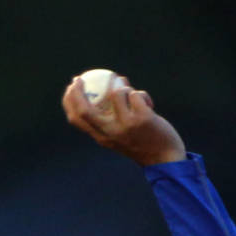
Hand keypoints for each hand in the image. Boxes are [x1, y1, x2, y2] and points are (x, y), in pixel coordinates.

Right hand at [62, 77, 186, 165]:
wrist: (165, 157)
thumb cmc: (142, 142)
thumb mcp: (120, 134)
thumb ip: (110, 117)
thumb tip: (107, 86)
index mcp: (102, 137)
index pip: (77, 119)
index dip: (69, 100)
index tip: (71, 87)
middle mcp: (111, 133)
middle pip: (84, 109)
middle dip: (77, 90)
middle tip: (81, 78)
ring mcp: (126, 126)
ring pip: (116, 93)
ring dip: (124, 87)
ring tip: (133, 96)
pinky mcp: (142, 118)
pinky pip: (135, 94)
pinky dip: (142, 95)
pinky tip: (149, 105)